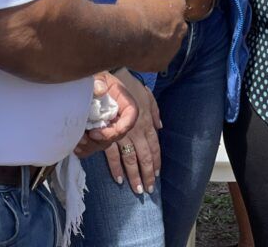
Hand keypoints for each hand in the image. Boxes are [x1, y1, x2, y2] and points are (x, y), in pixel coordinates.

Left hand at [73, 72, 137, 157]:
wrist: (82, 85)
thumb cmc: (93, 79)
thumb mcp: (98, 76)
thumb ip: (99, 81)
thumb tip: (100, 90)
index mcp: (123, 102)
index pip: (131, 115)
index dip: (121, 127)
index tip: (100, 132)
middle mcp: (118, 117)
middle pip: (117, 135)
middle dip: (101, 139)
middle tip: (86, 136)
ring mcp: (107, 127)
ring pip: (105, 144)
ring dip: (91, 145)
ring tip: (77, 140)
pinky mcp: (97, 134)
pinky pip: (94, 148)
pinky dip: (85, 150)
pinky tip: (76, 145)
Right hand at [104, 75, 162, 193]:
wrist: (109, 78)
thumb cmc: (128, 85)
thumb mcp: (147, 96)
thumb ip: (155, 112)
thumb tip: (160, 127)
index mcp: (147, 122)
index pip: (155, 146)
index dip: (156, 162)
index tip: (157, 175)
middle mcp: (137, 131)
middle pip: (144, 156)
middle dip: (147, 174)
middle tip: (148, 190)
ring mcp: (122, 134)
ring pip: (130, 159)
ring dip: (133, 175)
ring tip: (136, 189)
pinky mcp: (107, 134)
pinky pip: (112, 155)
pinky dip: (115, 168)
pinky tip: (118, 179)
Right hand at [114, 0, 186, 71]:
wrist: (124, 36)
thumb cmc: (132, 8)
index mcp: (177, 6)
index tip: (157, 0)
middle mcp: (181, 27)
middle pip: (176, 23)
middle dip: (166, 22)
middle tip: (149, 22)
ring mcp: (173, 47)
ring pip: (169, 43)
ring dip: (160, 40)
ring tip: (142, 40)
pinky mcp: (163, 63)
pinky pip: (159, 58)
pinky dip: (151, 56)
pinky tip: (139, 54)